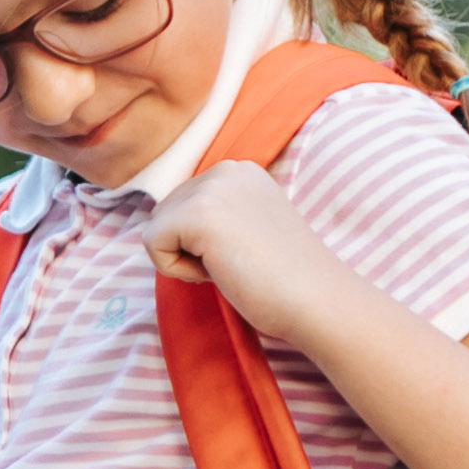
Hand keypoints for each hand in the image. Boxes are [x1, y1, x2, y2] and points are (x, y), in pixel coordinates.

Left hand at [138, 160, 347, 350]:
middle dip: (190, 249)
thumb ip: (217, 217)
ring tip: (231, 266)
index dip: (202, 243)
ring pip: (157, 229)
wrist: (316, 299)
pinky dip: (176, 270)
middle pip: (165, 214)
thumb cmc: (286, 280)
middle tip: (237, 264)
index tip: (244, 254)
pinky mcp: (198, 213)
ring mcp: (213, 187)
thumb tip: (165, 228)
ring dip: (185, 260)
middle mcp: (226, 169)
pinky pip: (153, 244)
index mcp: (240, 171)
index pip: (183, 206)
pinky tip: (218, 272)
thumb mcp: (247, 230)